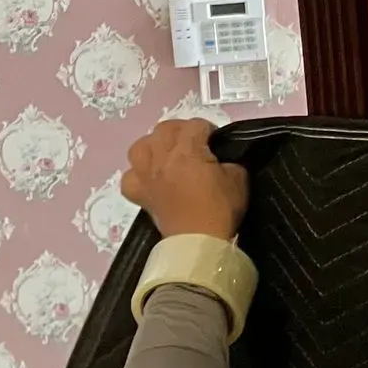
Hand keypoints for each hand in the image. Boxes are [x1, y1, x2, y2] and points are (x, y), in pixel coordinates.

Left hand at [120, 117, 248, 241]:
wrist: (199, 243)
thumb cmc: (220, 210)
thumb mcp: (239, 178)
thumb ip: (229, 161)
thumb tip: (219, 159)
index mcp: (187, 152)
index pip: (195, 125)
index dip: (209, 130)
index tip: (216, 142)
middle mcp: (161, 159)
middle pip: (164, 128)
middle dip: (182, 130)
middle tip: (194, 143)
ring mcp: (146, 176)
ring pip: (140, 146)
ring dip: (154, 145)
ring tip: (167, 154)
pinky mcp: (139, 194)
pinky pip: (129, 177)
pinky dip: (138, 174)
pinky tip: (150, 178)